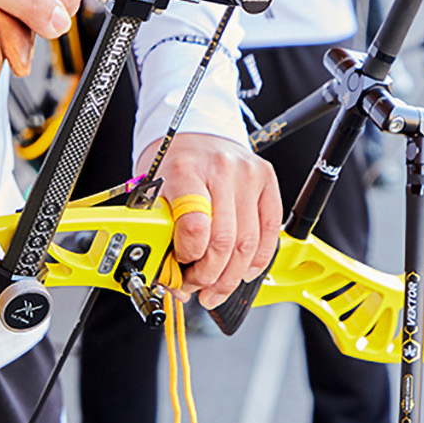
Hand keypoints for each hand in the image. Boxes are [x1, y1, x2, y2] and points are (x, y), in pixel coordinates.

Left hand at [136, 133, 281, 308]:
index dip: (187, 256)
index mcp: (184, 170)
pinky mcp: (267, 180)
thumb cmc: (173, 164)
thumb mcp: (153, 192)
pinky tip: (243, 271)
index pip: (194, 225)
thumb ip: (160, 232)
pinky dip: (257, 260)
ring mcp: (248, 174)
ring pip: (248, 244)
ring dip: (231, 277)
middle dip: (209, 276)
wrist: (196, 134)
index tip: (178, 267)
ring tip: (215, 288)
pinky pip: (270, 231)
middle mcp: (220, 169)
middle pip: (224, 241)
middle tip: (196, 287)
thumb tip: (171, 279)